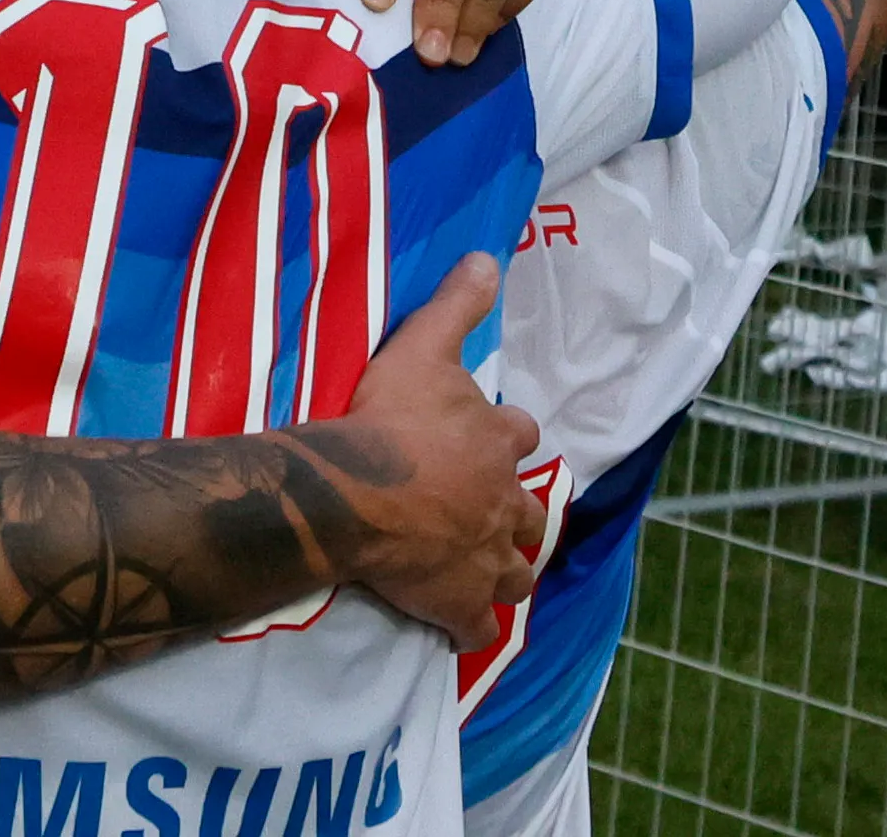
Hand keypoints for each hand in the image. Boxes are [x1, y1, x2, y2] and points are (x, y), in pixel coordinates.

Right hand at [312, 255, 545, 641]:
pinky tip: (460, 629)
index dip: (506, 439)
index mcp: (498, 442)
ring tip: (489, 573)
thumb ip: (457, 304)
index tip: (491, 442)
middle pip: (530, 513)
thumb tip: (488, 256)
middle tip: (490, 515)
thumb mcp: (423, 347)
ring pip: (516, 573)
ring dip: (506, 571)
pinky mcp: (461, 602)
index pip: (521, 436)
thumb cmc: (389, 418)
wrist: (356, 491)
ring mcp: (486, 557)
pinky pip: (479, 627)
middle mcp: (504, 501)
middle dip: (517, 515)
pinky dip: (472, 627)